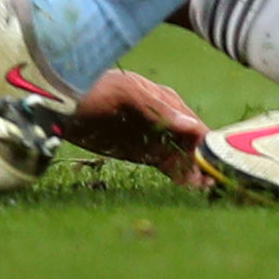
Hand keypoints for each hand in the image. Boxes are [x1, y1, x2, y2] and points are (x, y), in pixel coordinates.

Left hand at [60, 70, 206, 185]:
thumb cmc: (96, 88)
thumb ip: (160, 109)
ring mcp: (155, 139)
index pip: (197, 127)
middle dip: (205, 163)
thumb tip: (193, 126)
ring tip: (205, 190)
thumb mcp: (127, 93)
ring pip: (184, 159)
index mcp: (168, 102)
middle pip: (194, 146)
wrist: (62, 103)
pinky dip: (180, 177)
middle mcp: (167, 122)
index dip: (209, 147)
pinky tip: (188, 188)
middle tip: (213, 184)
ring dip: (196, 173)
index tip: (217, 165)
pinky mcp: (143, 153)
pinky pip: (168, 167)